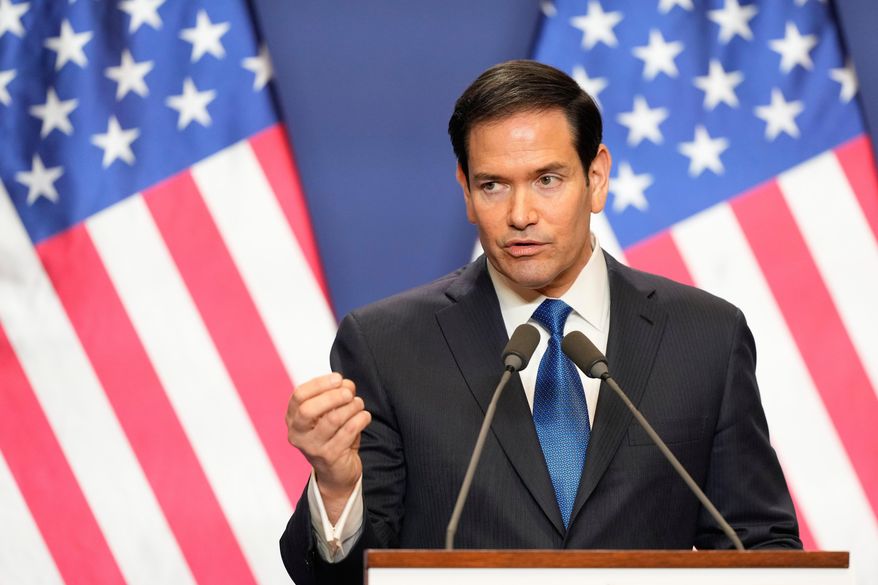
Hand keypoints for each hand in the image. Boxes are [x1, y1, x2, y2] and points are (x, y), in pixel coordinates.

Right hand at [286, 373, 370, 521]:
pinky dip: (360, 419)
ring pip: (332, 419)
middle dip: (333, 396)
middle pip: (308, 409)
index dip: (320, 383)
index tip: (338, 378)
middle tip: (349, 393)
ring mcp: (312, 447)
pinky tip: (364, 417)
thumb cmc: (332, 437)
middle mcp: (298, 434)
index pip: (299, 395)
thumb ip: (336, 395)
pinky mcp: (330, 457)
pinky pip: (348, 431)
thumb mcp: (329, 413)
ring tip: (359, 404)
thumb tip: (347, 384)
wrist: (336, 473)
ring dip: (351, 407)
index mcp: (293, 418)